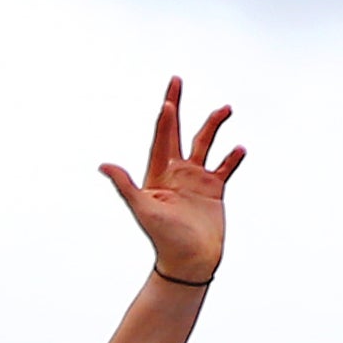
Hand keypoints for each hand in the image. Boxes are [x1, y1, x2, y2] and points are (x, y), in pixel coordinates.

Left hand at [100, 76, 242, 281]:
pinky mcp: (214, 190)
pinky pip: (225, 167)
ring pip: (205, 143)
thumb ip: (124, 185)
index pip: (160, 139)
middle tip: (175, 80)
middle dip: (176, 106)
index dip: (164, 121)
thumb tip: (103, 165)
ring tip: (225, 108)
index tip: (168, 103)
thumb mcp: (142, 208)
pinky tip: (239, 147)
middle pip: (177, 131)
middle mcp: (175, 173)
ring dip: (214, 126)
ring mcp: (195, 180)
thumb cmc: (164, 239)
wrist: (189, 262)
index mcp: (157, 175)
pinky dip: (233, 157)